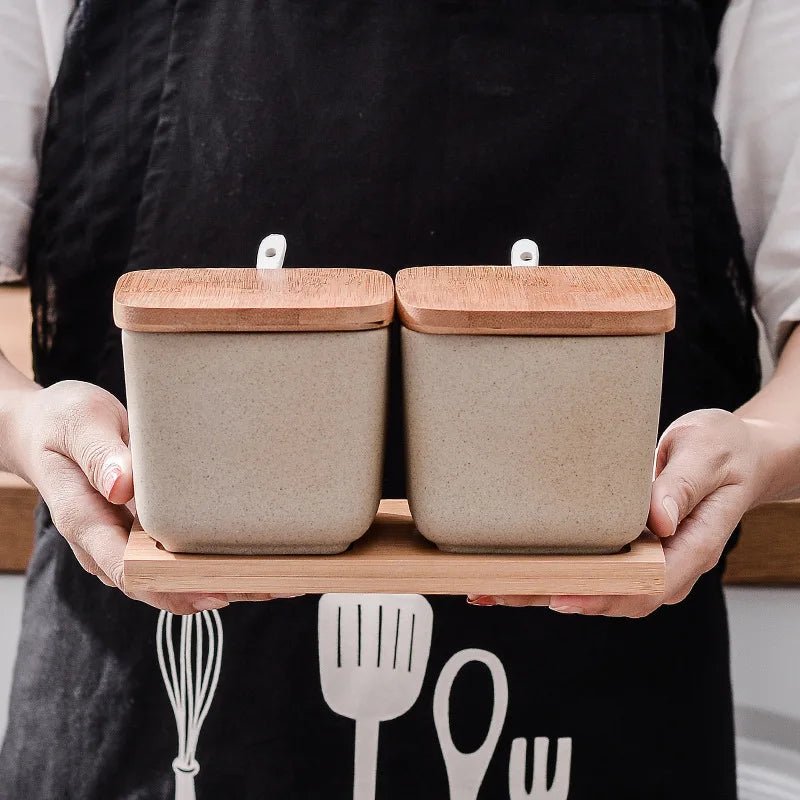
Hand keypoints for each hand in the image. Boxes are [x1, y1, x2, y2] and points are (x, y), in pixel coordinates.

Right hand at [10, 380, 292, 613]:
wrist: (47, 430)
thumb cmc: (62, 424)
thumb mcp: (78, 424)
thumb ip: (99, 454)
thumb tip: (123, 486)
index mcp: (86, 522)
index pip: (128, 571)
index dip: (176, 586)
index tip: (221, 589)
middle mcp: (107, 544)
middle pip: (160, 586)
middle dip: (215, 590)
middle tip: (273, 587)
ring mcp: (126, 542)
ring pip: (174, 578)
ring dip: (224, 581)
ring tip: (280, 581)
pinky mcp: (143, 532)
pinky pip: (178, 557)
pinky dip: (215, 561)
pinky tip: (255, 559)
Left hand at [469, 408, 779, 616]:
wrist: (737, 453)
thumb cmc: (725, 451)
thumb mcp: (707, 454)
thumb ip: (682, 485)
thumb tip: (657, 519)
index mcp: (694, 545)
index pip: (648, 586)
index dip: (602, 594)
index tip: (560, 596)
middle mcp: (670, 562)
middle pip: (613, 596)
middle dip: (555, 597)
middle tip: (502, 591)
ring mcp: (650, 559)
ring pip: (598, 588)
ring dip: (546, 590)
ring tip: (493, 587)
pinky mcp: (632, 549)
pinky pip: (595, 568)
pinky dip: (556, 571)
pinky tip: (518, 568)